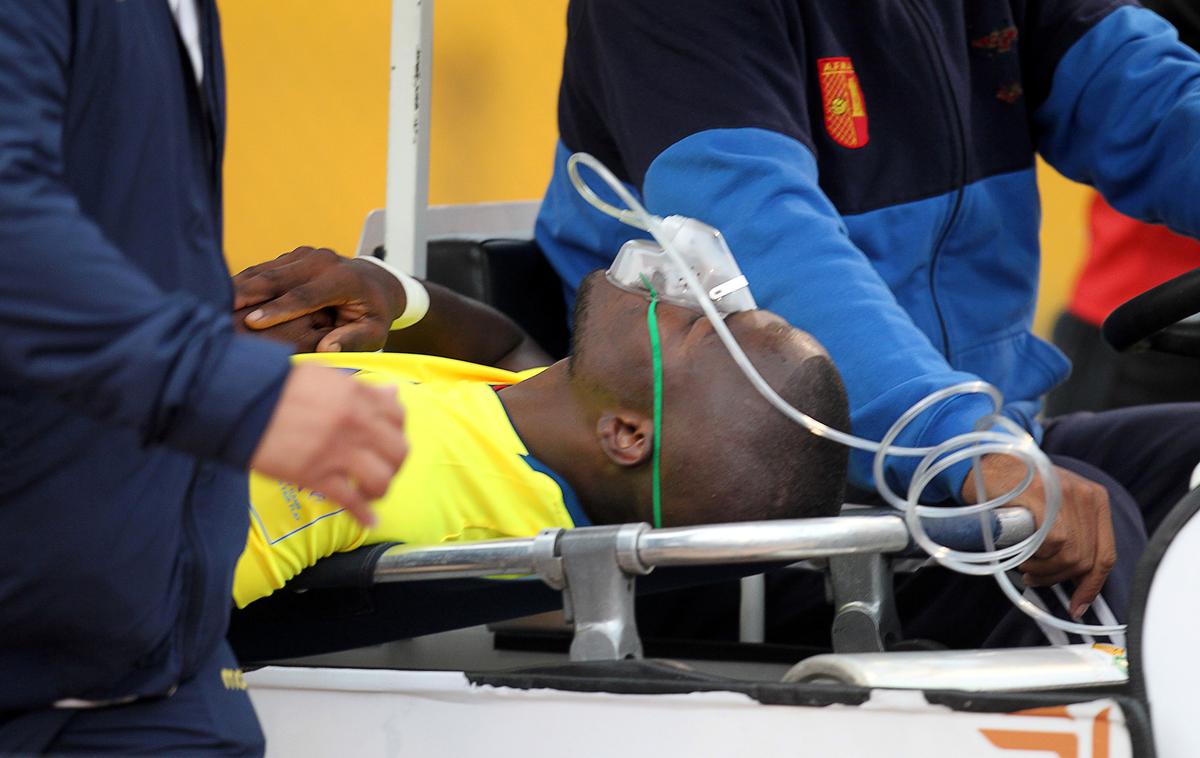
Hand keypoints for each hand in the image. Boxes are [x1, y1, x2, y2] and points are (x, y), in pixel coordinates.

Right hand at [233, 246, 404, 351]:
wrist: (375, 283)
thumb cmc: (374, 315)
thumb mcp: (374, 332)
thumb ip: (353, 340)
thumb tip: (326, 348)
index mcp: (342, 279)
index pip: (305, 296)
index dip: (277, 310)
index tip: (252, 324)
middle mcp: (322, 261)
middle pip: (278, 278)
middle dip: (247, 295)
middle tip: (218, 312)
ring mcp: (305, 255)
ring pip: (265, 271)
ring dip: (238, 287)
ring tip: (210, 303)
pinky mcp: (292, 256)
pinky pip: (263, 269)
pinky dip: (242, 282)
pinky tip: (220, 296)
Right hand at [250, 363, 407, 524]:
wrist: (240, 402)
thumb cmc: (277, 387)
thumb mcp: (324, 377)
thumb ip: (360, 389)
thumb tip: (391, 393)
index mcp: (357, 396)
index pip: (398, 416)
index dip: (397, 431)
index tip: (386, 439)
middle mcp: (356, 423)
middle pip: (398, 451)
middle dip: (394, 464)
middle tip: (381, 468)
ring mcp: (339, 452)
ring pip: (381, 479)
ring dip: (379, 489)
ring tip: (369, 492)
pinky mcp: (317, 476)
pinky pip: (351, 501)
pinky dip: (363, 515)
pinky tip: (368, 521)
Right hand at [962, 454, 1116, 618]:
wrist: (984, 463)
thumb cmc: (1015, 490)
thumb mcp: (1055, 507)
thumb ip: (1073, 534)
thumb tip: (1078, 578)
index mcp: (1096, 498)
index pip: (1106, 554)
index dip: (1091, 586)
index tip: (1078, 605)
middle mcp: (1085, 494)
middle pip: (1086, 559)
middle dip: (1058, 577)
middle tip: (1035, 577)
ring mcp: (1065, 494)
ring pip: (1070, 555)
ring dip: (1045, 569)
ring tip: (1026, 563)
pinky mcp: (1042, 496)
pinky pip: (1051, 542)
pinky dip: (1036, 556)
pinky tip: (1022, 552)